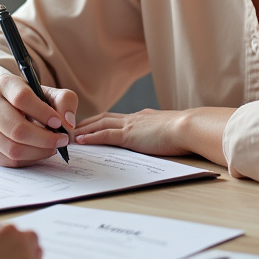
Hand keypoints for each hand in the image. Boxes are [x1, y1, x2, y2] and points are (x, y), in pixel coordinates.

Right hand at [0, 74, 77, 167]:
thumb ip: (64, 101)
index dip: (43, 113)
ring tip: (52, 147)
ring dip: (39, 152)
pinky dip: (28, 160)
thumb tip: (67, 123)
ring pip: (13, 148)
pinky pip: (8, 161)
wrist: (8, 107)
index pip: (22, 98)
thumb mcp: (50, 93)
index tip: (58, 122)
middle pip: (17, 128)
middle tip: (62, 140)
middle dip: (45, 139)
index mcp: (4, 84)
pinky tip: (38, 152)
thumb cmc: (33, 100)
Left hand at [74, 108, 190, 155]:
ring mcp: (130, 125)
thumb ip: (162, 134)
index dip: (102, 121)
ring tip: (70, 134)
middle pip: (104, 118)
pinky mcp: (129, 135)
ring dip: (84, 129)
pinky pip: (104, 135)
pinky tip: (80, 141)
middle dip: (88, 122)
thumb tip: (163, 140)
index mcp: (143, 118)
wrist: (188, 127)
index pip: (117, 118)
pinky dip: (90, 137)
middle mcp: (133, 118)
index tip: (92, 124)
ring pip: (100, 124)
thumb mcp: (170, 131)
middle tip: (73, 128)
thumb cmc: (185, 131)